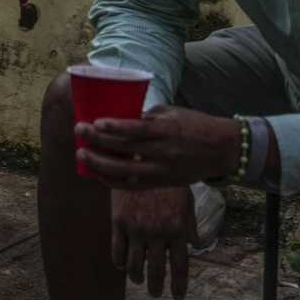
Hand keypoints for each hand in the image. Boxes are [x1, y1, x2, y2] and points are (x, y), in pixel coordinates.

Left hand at [77, 106, 240, 190]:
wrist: (220, 150)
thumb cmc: (194, 125)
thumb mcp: (172, 113)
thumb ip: (146, 117)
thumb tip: (118, 117)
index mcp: (166, 131)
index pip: (136, 130)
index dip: (114, 127)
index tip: (95, 122)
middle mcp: (163, 152)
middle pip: (125, 150)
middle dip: (98, 141)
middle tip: (79, 130)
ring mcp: (161, 171)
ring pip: (124, 172)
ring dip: (99, 164)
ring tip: (81, 153)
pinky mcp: (160, 182)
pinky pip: (130, 185)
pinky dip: (110, 181)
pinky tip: (95, 172)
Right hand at [109, 185, 198, 299]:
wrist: (140, 159)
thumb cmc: (167, 181)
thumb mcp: (185, 201)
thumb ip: (190, 225)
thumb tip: (196, 245)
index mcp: (177, 228)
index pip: (179, 266)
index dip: (178, 285)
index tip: (177, 296)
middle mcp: (157, 232)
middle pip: (155, 270)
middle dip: (156, 286)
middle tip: (156, 293)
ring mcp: (136, 228)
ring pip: (134, 266)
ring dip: (137, 277)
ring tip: (139, 281)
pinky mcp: (118, 222)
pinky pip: (118, 251)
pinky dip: (121, 263)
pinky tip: (123, 265)